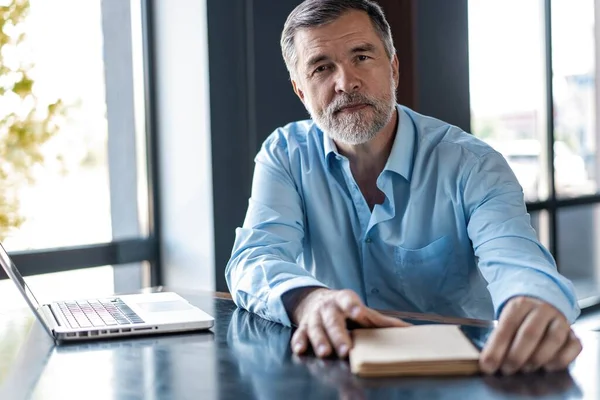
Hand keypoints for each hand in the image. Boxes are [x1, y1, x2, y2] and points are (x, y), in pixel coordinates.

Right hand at [289, 288, 408, 358]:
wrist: (316, 299)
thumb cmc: (346, 309)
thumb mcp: (362, 311)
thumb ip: (382, 322)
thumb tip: (410, 331)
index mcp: (345, 301)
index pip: (349, 302)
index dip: (354, 307)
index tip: (359, 313)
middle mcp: (328, 308)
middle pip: (333, 321)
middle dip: (338, 335)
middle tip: (344, 349)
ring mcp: (315, 317)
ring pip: (316, 328)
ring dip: (320, 341)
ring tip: (325, 353)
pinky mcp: (304, 326)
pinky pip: (300, 334)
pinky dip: (299, 341)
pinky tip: (300, 350)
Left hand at [480, 296, 581, 374]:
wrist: (543, 302)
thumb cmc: (520, 317)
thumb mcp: (506, 318)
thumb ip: (499, 337)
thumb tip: (488, 361)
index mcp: (520, 304)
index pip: (506, 326)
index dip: (496, 348)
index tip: (487, 365)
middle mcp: (541, 309)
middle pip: (530, 334)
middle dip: (516, 356)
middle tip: (507, 369)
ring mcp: (560, 320)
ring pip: (553, 340)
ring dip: (538, 358)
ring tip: (526, 369)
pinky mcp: (573, 333)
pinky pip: (573, 346)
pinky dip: (561, 360)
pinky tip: (548, 367)